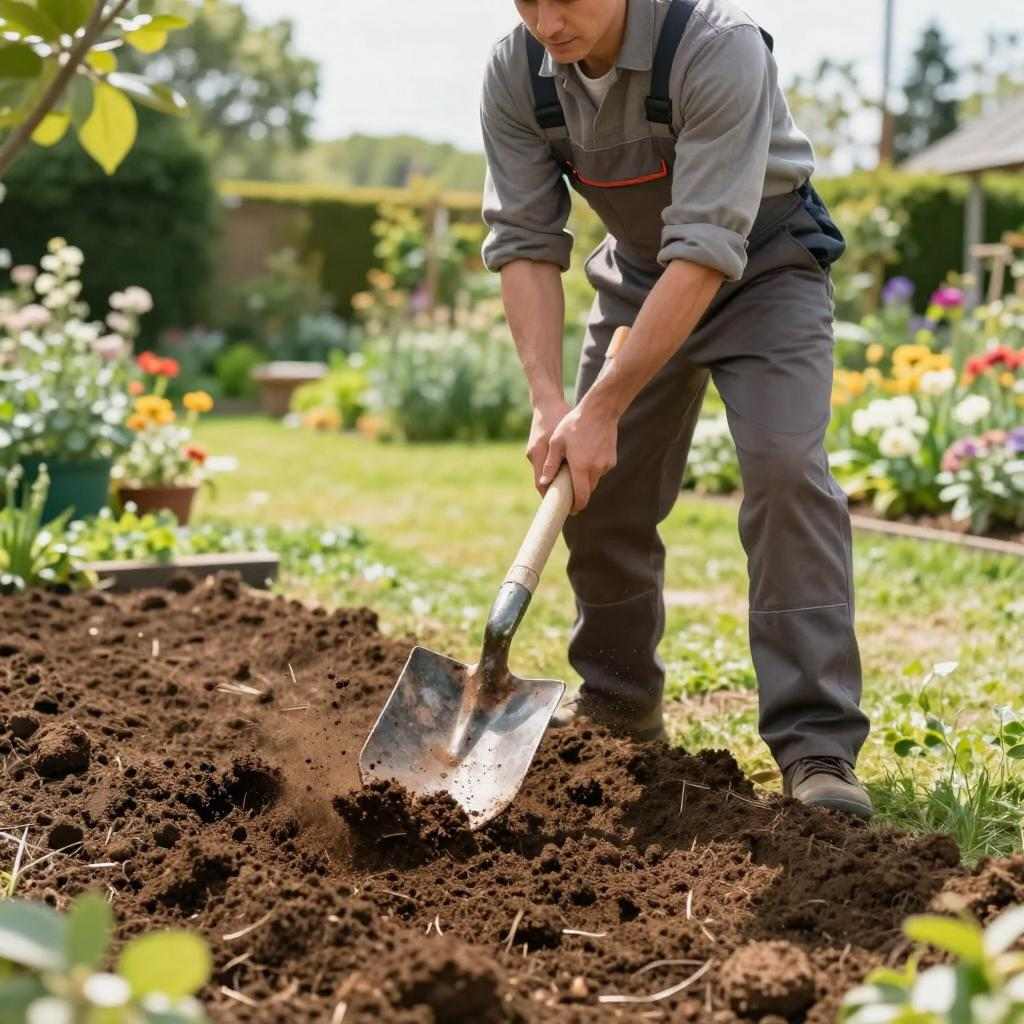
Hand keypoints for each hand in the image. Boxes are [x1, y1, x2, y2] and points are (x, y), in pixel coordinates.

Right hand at [526, 397, 570, 493]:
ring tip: (572, 489)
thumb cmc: (557, 416)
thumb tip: (565, 479)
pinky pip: (547, 463)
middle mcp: (533, 455)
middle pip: (543, 481)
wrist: (547, 401)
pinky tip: (568, 470)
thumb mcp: (561, 437)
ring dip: (556, 481)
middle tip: (570, 501)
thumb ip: (560, 459)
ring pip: (546, 473)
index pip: (541, 483)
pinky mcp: (537, 447)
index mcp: (538, 452)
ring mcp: (533, 451)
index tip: (561, 506)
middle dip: (555, 492)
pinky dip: (556, 469)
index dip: (550, 497)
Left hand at [539, 399, 618, 513]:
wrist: (600, 410)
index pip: (581, 497)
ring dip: (585, 480)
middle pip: (587, 491)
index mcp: (581, 467)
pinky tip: (585, 457)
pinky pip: (600, 471)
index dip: (576, 507)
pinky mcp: (612, 459)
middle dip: (578, 493)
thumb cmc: (574, 424)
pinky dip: (592, 469)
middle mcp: (596, 469)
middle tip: (567, 490)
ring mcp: (606, 465)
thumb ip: (550, 464)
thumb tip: (544, 482)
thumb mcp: (557, 443)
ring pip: (594, 481)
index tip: (570, 510)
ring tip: (574, 469)